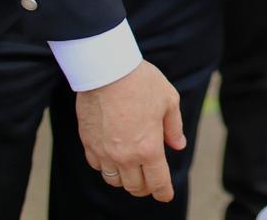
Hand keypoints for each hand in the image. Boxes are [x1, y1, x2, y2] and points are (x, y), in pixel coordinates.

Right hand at [76, 60, 185, 201]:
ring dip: (125, 179)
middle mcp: (125, 156)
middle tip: (150, 180)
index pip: (157, 182)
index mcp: (149, 148)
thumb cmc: (141, 82)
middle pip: (135, 187)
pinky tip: (112, 157)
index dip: (164, 192)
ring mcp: (104, 152)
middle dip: (145, 187)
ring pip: (114, 180)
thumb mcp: (169, 100)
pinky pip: (97, 166)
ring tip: (132, 169)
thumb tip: (178, 145)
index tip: (166, 195)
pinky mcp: (88, 144)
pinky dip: (106, 167)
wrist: (106, 70)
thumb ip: (173, 127)